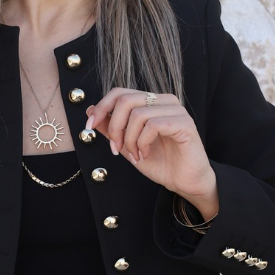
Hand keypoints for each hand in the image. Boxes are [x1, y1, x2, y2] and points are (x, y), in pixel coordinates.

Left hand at [86, 88, 218, 218]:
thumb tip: (90, 111)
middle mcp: (164, 100)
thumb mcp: (128, 145)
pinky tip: (145, 154)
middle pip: (126, 100)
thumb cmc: (161, 162)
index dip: (101, 107)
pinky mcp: (184, 123)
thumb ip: (112, 128)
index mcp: (151, 102)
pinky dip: (143, 142)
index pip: (120, 92)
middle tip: (116, 149)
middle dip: (114, 127)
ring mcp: (176, 110)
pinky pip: (153, 125)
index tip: (89, 126)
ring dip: (129, 139)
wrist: (185, 182)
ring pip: (138, 113)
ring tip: (135, 155)